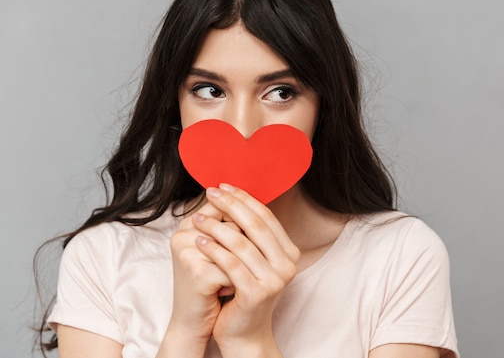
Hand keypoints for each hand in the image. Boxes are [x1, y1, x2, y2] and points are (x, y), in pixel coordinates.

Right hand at [167, 200, 234, 339]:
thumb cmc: (210, 286)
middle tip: (240, 269)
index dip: (244, 225)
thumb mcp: (219, 253)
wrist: (192, 324)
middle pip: (233, 226)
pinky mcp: (196, 273)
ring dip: (243, 266)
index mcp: (188, 224)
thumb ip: (232, 228)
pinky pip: (233, 269)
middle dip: (245, 250)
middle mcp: (183, 234)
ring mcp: (187, 252)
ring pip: (236, 246)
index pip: (225, 208)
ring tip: (236, 280)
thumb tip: (259, 209)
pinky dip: (237, 282)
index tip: (246, 250)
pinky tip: (229, 292)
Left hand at [192, 183, 299, 354]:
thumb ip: (252, 235)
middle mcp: (287, 265)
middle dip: (231, 205)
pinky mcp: (256, 293)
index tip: (223, 186)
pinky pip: (230, 264)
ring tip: (197, 219)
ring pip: (242, 243)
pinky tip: (199, 241)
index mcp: (289, 253)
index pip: (266, 217)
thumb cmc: (244, 293)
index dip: (244, 199)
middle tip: (211, 192)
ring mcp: (274, 280)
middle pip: (256, 225)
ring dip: (217, 227)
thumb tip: (235, 197)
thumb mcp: (254, 261)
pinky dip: (213, 250)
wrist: (244, 333)